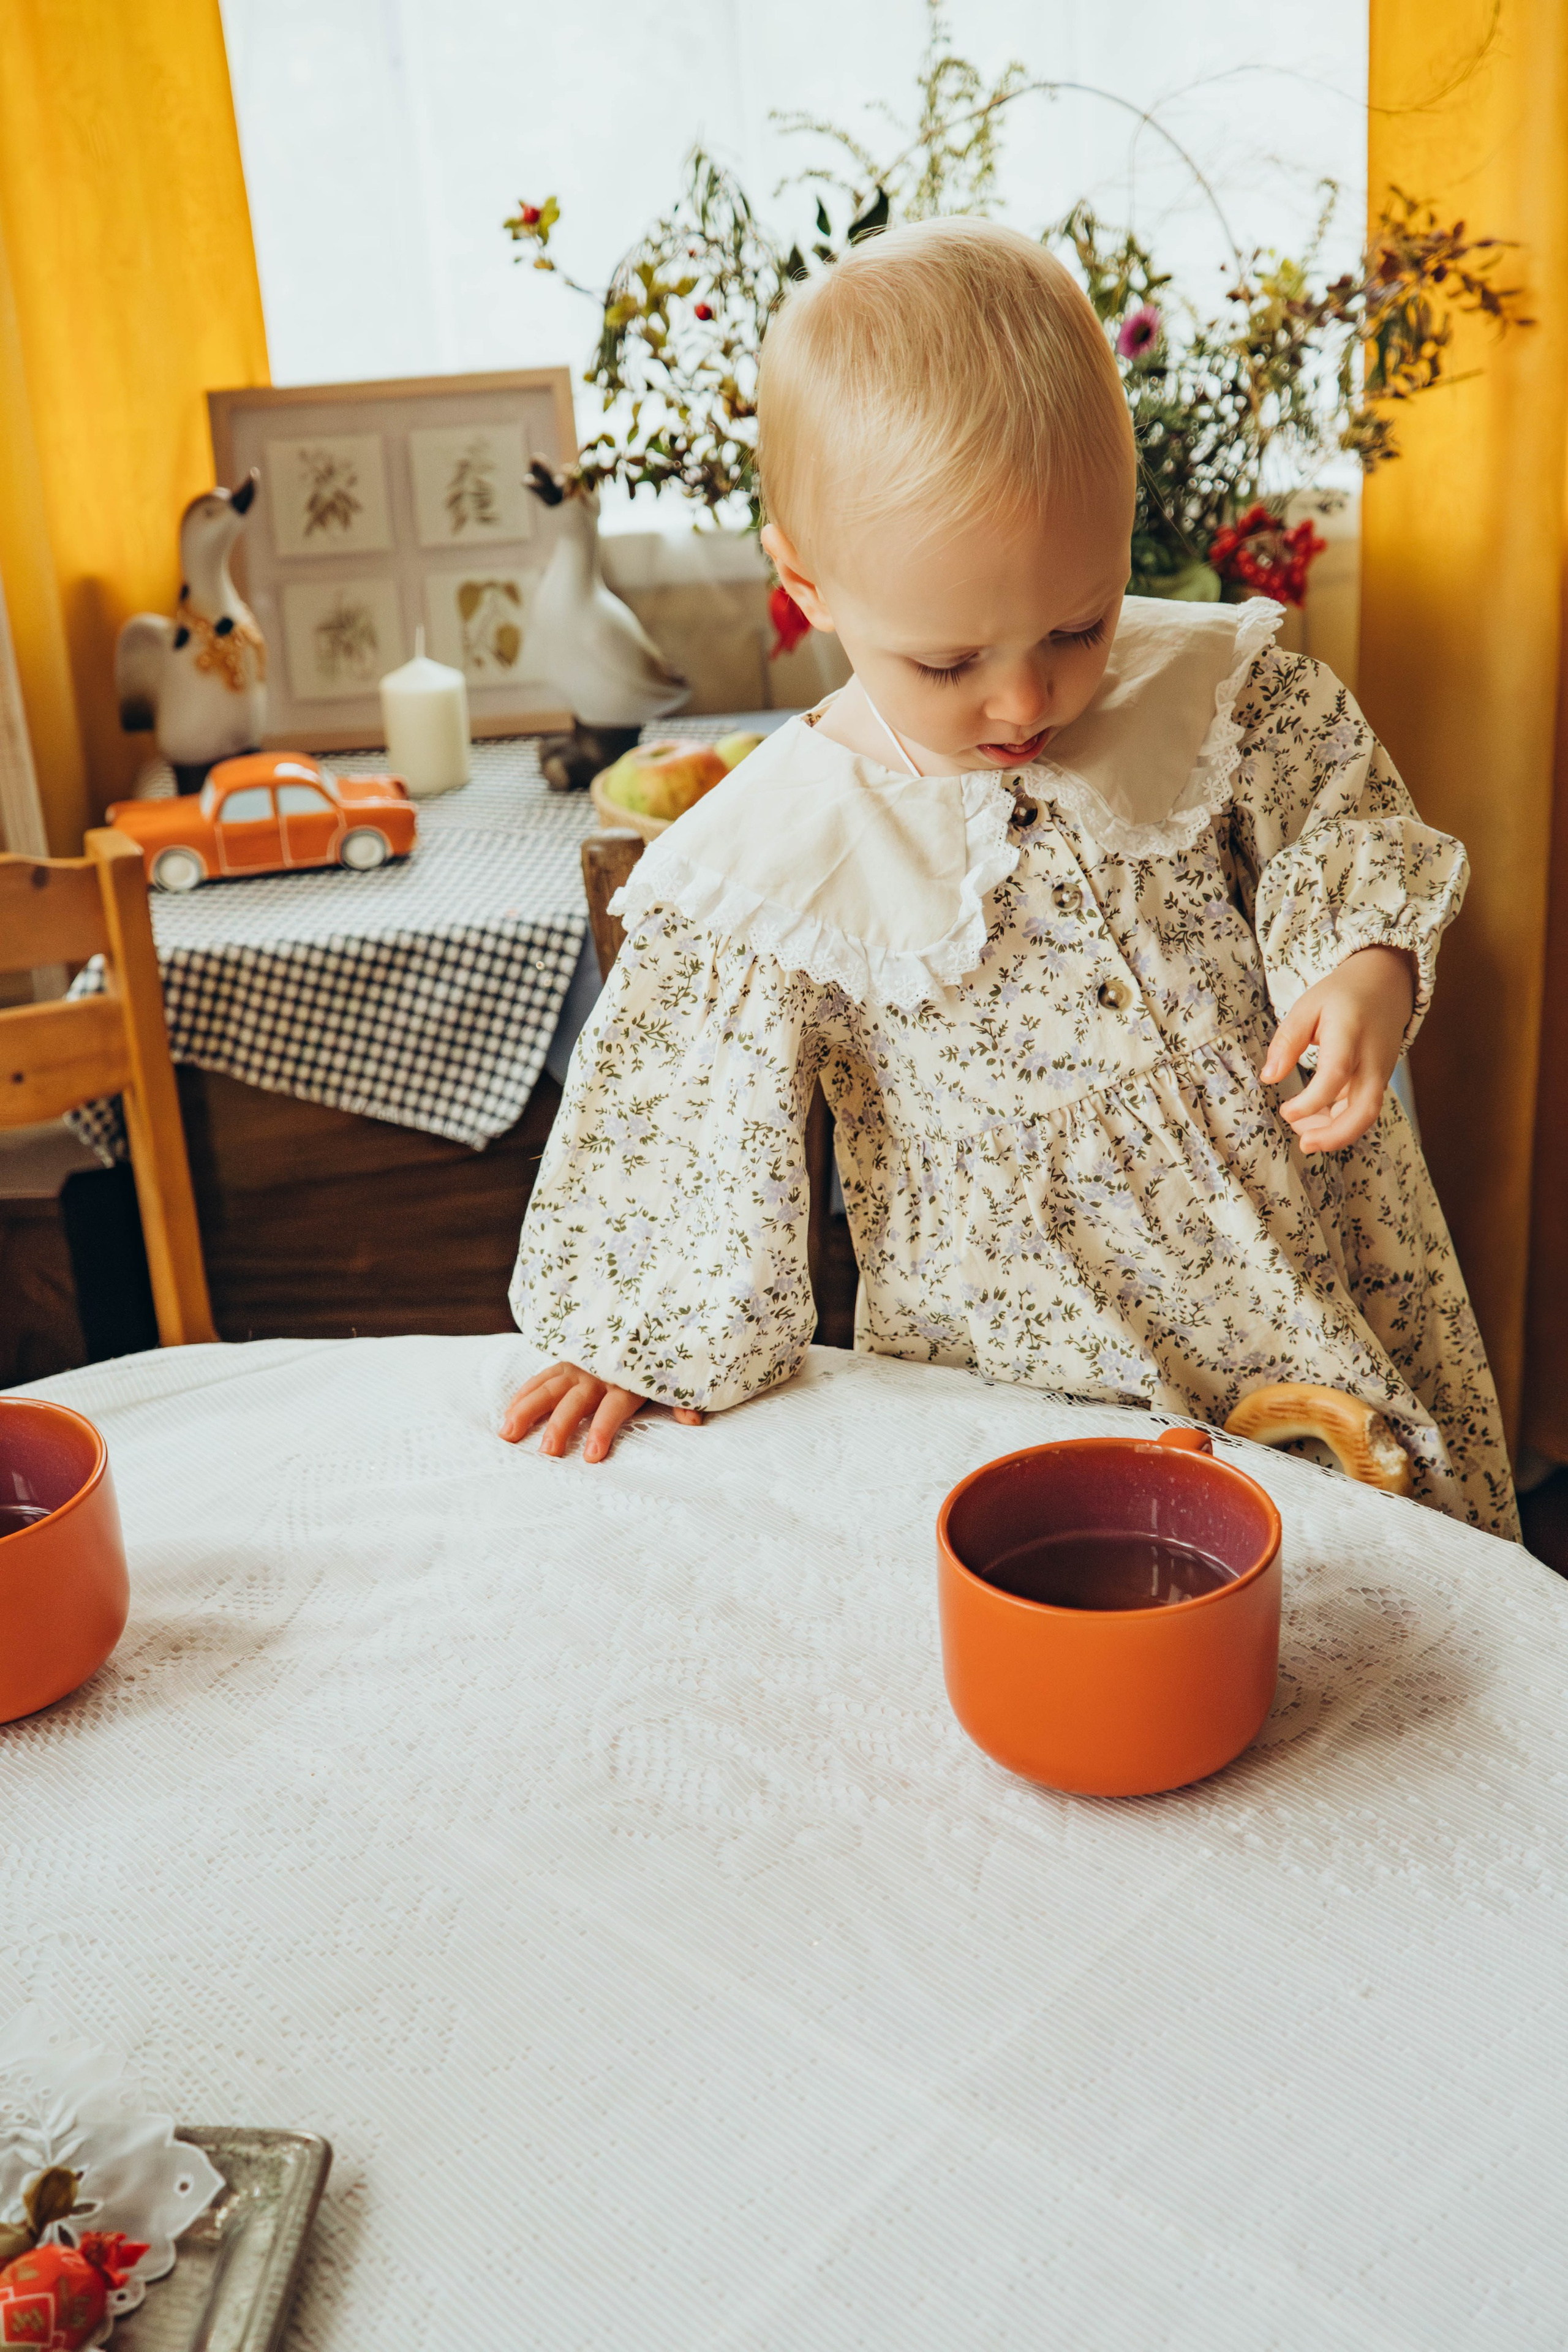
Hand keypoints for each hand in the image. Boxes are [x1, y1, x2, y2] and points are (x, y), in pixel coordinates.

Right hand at [499, 1361, 701, 1463]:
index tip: (591, 1456)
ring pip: (549, 1388)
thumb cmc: (655, 1358)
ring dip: (527, 1409)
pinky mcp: (566, 1360)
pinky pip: (541, 1376)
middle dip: (560, 1426)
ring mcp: (578, 1366)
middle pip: (575, 1402)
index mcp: (625, 1382)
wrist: (644, 1315)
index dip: (602, 1430)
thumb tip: (693, 1420)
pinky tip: (507, 1411)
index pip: (613, 1409)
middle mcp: (598, 1374)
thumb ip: (679, 1400)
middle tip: (547, 1452)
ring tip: (508, 1433)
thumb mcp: (672, 1378)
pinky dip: (523, 1392)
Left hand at [1261, 945, 1415, 1154]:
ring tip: (1304, 1136)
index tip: (1287, 1113)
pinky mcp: (1379, 1081)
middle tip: (1304, 1144)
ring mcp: (1381, 1072)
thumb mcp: (1307, 1007)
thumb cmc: (1341, 996)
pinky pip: (1364, 1109)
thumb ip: (1287, 1041)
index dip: (1312, 1101)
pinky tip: (1316, 1124)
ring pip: (1368, 1115)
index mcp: (1350, 1034)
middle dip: (1335, 1134)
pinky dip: (1342, 1122)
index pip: (1336, 1074)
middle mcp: (1372, 1058)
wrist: (1386, 985)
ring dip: (1338, 1134)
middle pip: (1365, 1108)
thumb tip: (1268, 1077)